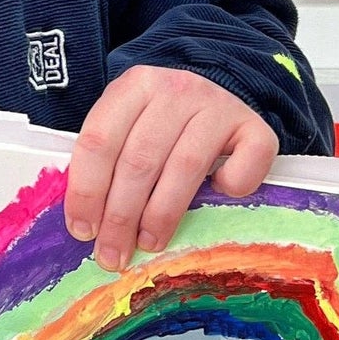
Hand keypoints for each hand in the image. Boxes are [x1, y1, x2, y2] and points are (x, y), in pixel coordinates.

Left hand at [64, 66, 277, 274]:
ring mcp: (219, 105)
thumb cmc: (163, 119)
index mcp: (134, 85)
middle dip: (121, 216)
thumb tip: (85, 221)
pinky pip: (245, 162)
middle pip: (139, 160)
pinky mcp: (256, 126)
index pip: (99, 140)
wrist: (222, 89)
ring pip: (184, 167)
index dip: (87, 190)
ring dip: (161, 215)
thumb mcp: (127, 123)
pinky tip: (217, 195)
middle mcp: (176, 89)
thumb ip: (106, 158)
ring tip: (148, 244)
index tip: (82, 231)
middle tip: (113, 255)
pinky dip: (230, 186)